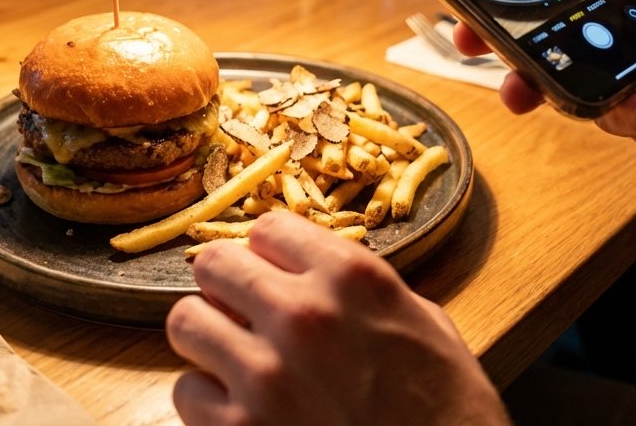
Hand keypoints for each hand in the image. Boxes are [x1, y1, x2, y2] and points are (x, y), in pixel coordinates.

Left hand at [167, 211, 509, 425]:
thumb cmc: (449, 411)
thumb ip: (362, 290)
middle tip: (243, 314)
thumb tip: (315, 272)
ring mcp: (266, 374)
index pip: (268, 228)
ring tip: (236, 362)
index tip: (273, 274)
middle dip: (226, 287)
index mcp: (352, 278)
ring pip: (186, 321)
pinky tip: (242, 411)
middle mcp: (303, 314)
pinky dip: (207, 402)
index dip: (268, 254)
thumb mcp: (424, 325)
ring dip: (209, 339)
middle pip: (213, 262)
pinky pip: (186, 391)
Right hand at [454, 0, 635, 169]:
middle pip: (532, 18)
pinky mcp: (634, 112)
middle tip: (464, 34)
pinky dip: (620, 111)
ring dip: (525, 81)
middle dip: (489, 26)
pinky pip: (603, 114)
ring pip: (550, 73)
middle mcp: (613, 16)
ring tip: (518, 92)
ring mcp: (617, 66)